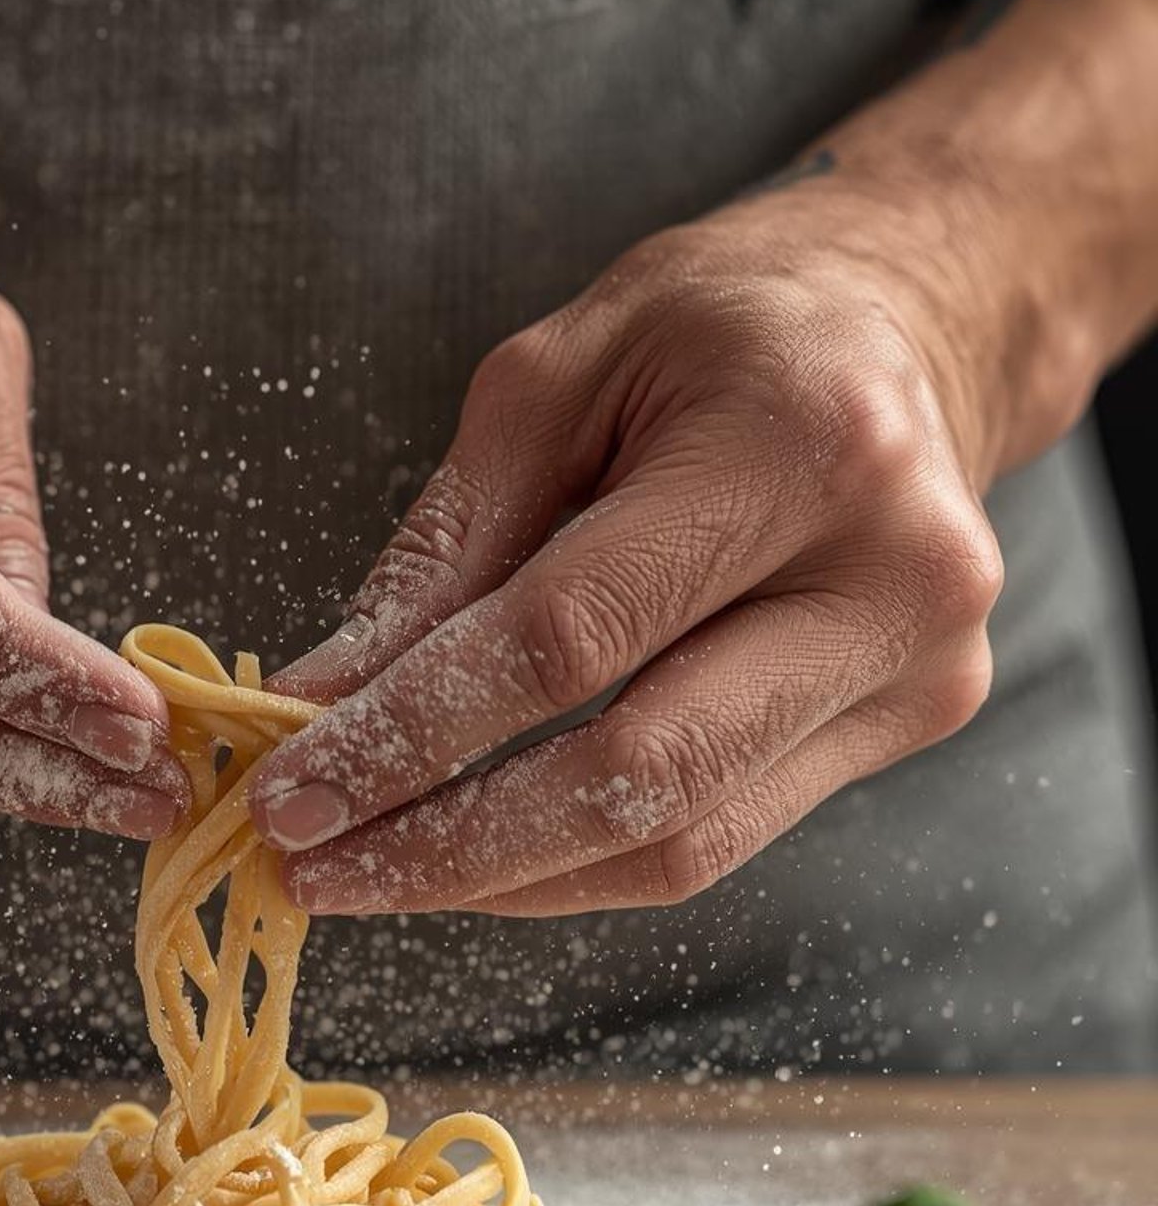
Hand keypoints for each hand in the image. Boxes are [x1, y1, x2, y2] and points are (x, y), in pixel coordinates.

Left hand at [250, 185, 1006, 913]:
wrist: (913, 325)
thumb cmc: (719, 328)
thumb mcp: (552, 385)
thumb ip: (441, 556)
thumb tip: (321, 702)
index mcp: (799, 446)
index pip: (567, 641)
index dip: (410, 736)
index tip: (288, 794)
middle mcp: (890, 576)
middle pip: (635, 779)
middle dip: (447, 847)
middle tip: (314, 868)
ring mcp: (917, 667)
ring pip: (677, 845)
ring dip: (500, 880)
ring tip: (371, 874)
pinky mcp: (913, 722)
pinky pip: (715, 840)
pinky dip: (576, 866)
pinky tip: (477, 858)